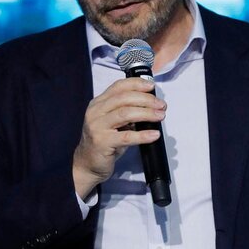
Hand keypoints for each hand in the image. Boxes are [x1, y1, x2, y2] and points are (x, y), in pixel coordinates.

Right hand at [72, 77, 164, 197]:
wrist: (87, 164)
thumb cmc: (104, 142)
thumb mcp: (113, 123)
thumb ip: (126, 111)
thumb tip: (151, 105)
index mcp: (98, 104)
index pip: (118, 86)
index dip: (136, 84)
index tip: (151, 86)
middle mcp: (96, 112)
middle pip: (124, 98)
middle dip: (146, 99)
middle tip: (161, 105)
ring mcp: (97, 127)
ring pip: (125, 114)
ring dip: (146, 113)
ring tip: (160, 116)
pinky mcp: (102, 142)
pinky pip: (126, 136)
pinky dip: (143, 135)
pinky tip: (154, 134)